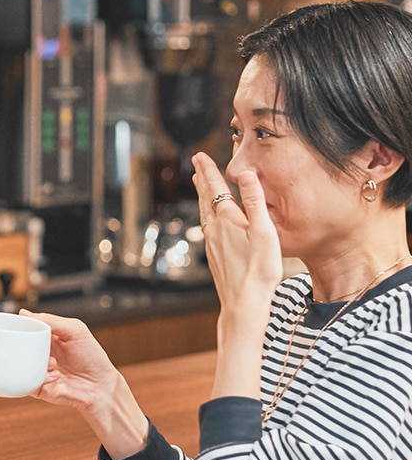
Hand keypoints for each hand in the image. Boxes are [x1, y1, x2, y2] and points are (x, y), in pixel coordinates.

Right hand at [20, 310, 148, 458]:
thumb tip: (23, 313)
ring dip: (35, 363)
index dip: (16, 327)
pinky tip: (56, 376)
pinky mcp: (36, 388)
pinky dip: (41, 378)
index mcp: (43, 338)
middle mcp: (37, 354)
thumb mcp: (75, 330)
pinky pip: (27, 382)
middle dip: (22, 346)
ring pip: (19, 365)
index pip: (22, 329)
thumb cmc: (91, 356)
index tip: (13, 325)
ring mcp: (36, 371)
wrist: (101, 386)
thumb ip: (50, 320)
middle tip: (34, 346)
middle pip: (15, 347)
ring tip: (54, 364)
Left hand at [192, 151, 282, 313]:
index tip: (200, 155)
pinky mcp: (214, 256)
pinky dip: (207, 213)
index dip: (209, 170)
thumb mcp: (264, 232)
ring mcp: (212, 243)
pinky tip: (209, 219)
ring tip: (199, 184)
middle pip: (206, 198)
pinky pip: (207, 226)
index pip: (215, 188)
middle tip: (196, 163)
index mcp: (227, 220)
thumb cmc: (259, 271)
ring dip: (202, 195)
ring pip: (205, 212)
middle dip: (202, 178)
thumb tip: (245, 174)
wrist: (243, 304)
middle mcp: (215, 230)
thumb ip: (254, 202)